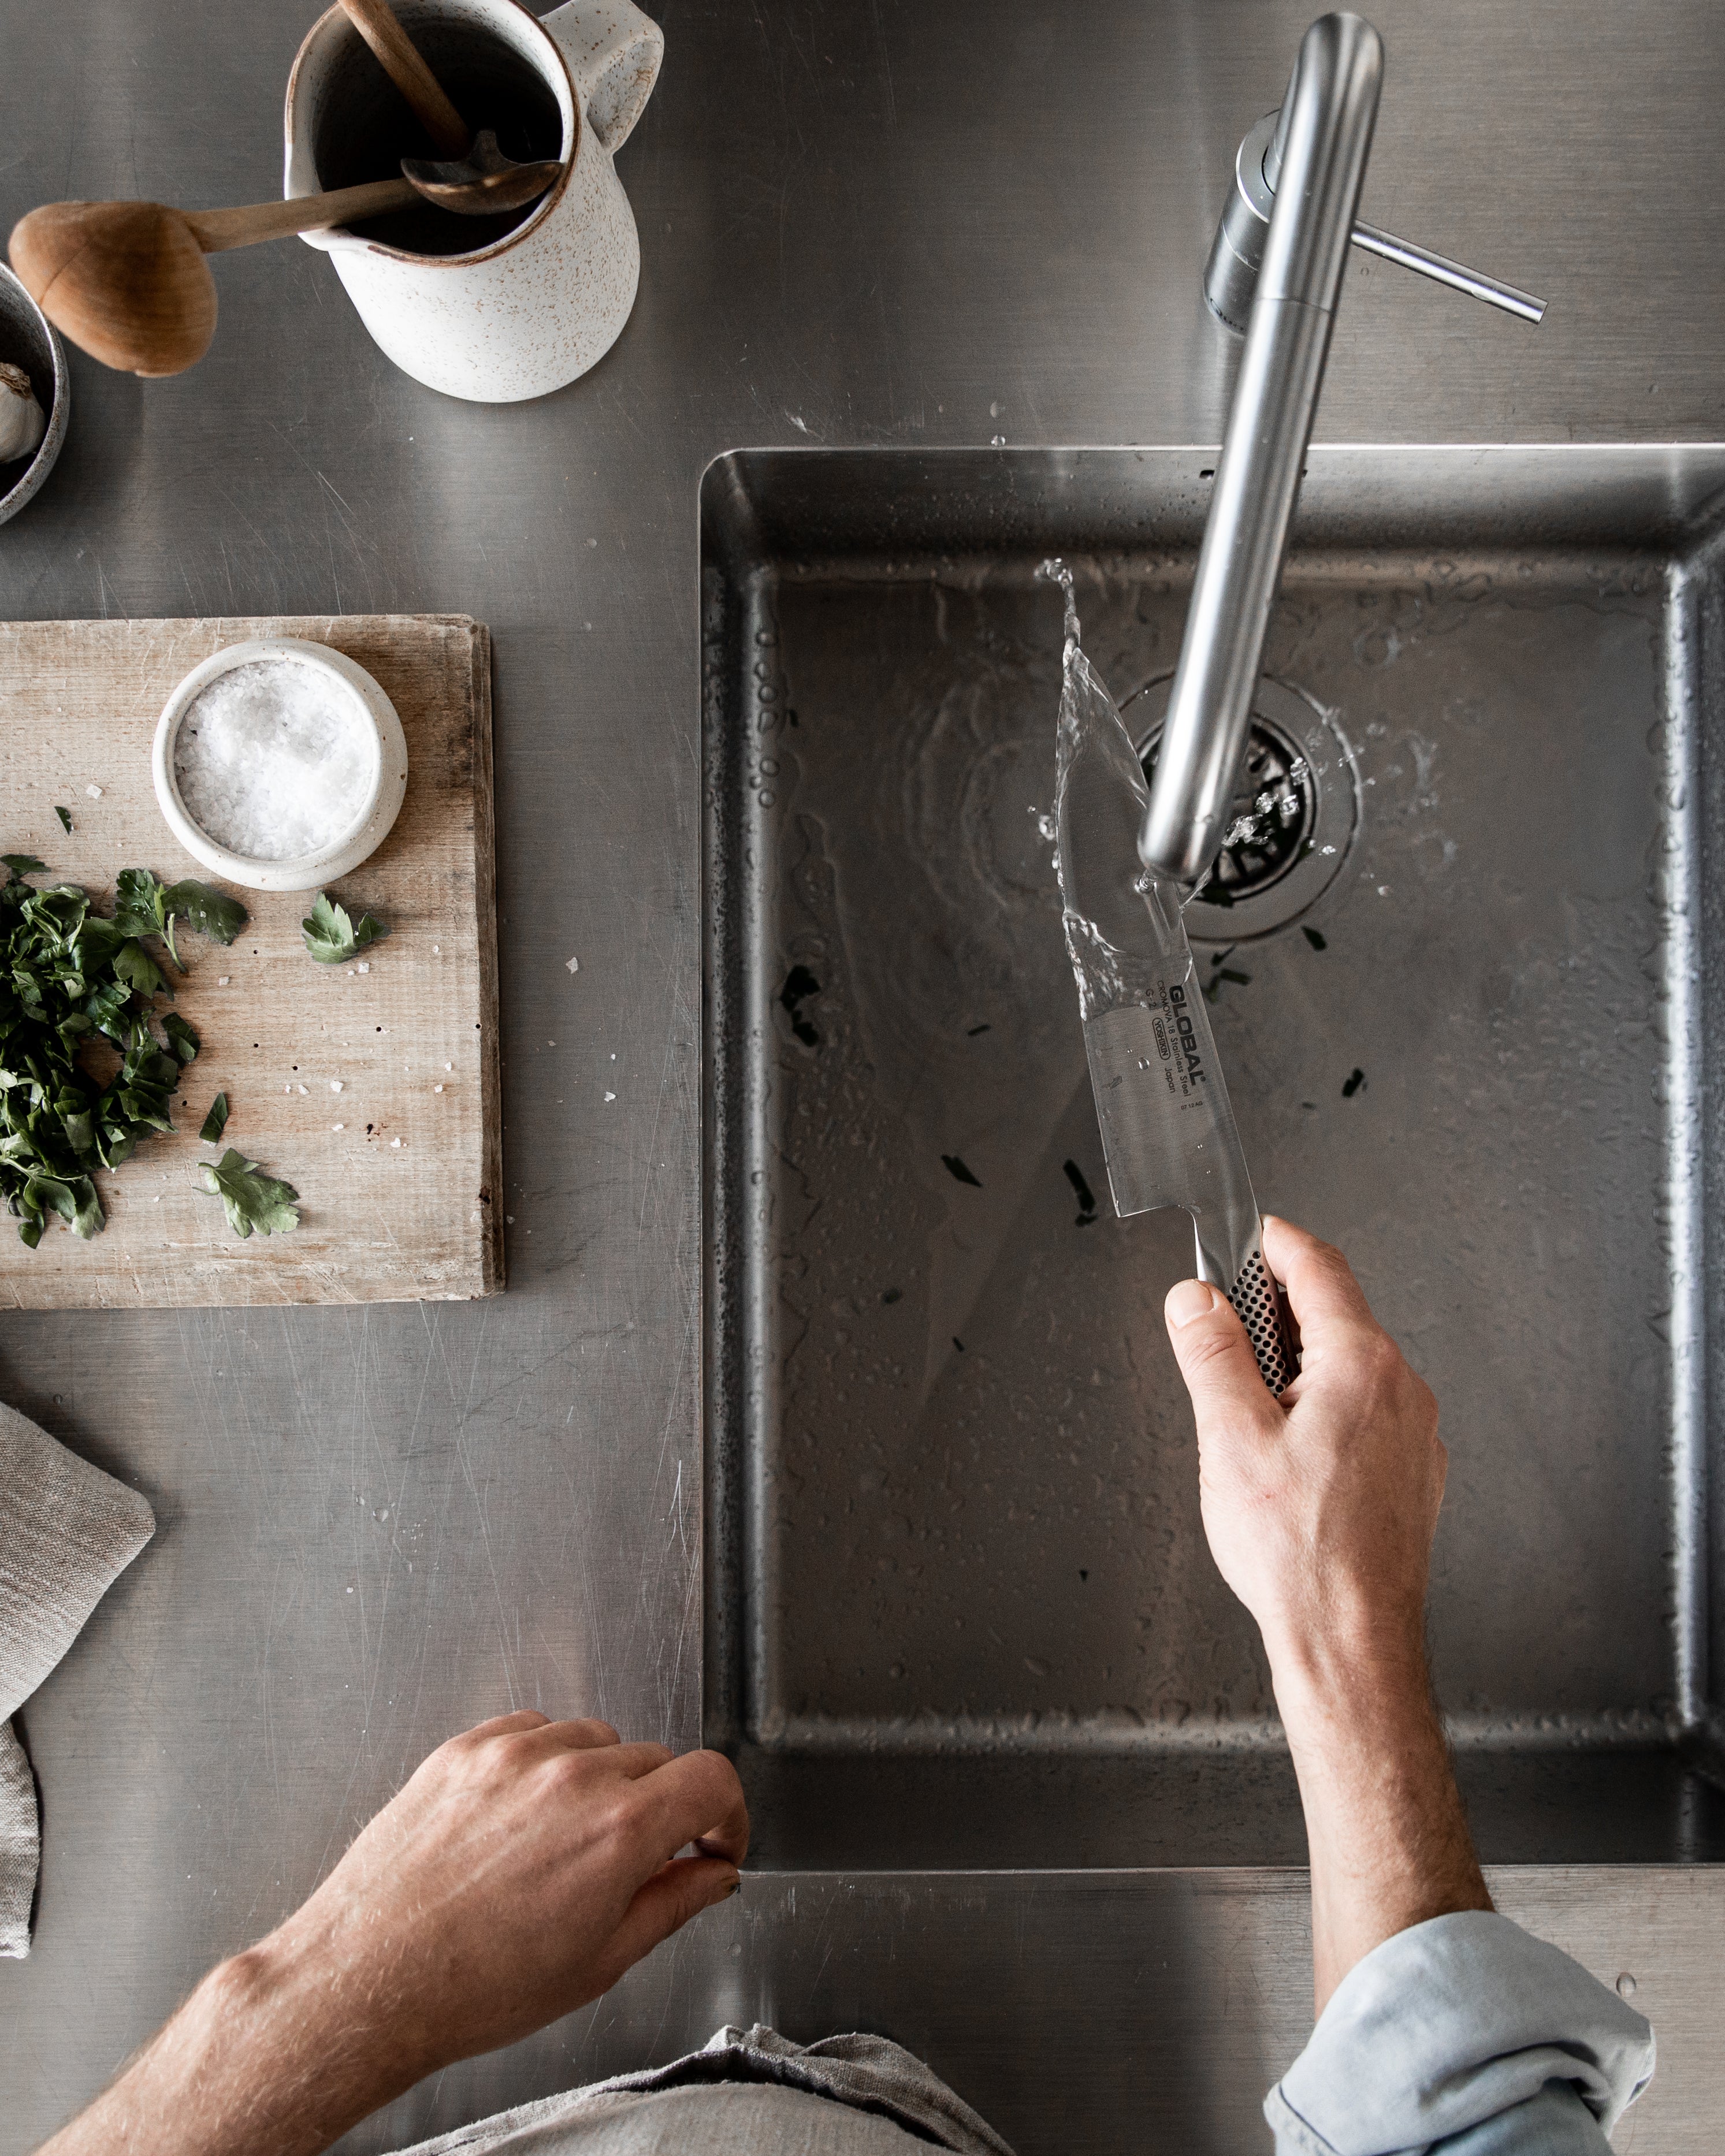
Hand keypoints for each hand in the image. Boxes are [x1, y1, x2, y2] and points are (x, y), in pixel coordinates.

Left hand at [41, 1714, 748, 2155]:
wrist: (367, 1980)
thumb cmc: (472, 1988)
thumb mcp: (600, 1963)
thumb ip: (673, 1903)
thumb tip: (713, 1874)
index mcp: (617, 1832)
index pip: (711, 1779)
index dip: (727, 1815)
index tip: (712, 1841)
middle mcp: (571, 1777)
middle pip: (656, 1761)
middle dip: (660, 1810)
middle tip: (632, 1863)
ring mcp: (514, 1754)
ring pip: (596, 1741)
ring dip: (601, 1782)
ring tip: (564, 1846)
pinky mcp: (466, 1748)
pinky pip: (533, 1731)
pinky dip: (545, 1764)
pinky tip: (522, 1821)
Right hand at [1164, 1217, 1489, 2011]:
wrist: (1353, 1640)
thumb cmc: (1300, 1553)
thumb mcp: (1229, 1437)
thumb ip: (1212, 1354)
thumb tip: (1196, 1300)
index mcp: (1362, 1366)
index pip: (1320, 1268)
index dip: (1277, 1243)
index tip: (1253, 1233)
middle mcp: (1403, 1390)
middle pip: (1339, 1314)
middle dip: (1279, 1309)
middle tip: (1226, 1325)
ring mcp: (1417, 1433)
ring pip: (1354, 1365)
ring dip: (1301, 1361)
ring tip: (1247, 1405)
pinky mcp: (1414, 1472)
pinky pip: (1369, 1410)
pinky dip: (1325, 1403)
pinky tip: (1287, 1450)